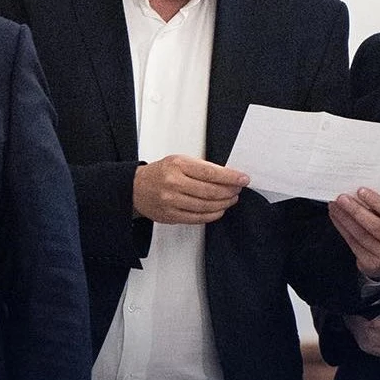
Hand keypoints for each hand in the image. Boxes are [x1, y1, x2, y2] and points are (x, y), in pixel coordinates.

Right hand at [133, 155, 248, 224]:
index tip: (243, 179)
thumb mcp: (179, 161)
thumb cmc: (160, 173)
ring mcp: (171, 201)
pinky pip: (197, 218)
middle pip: (210, 191)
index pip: (210, 173)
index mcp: (177, 165)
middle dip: (229, 191)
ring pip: (206, 206)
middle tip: (237, 190)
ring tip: (230, 199)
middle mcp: (173, 183)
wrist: (136, 188)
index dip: (230, 177)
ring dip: (223, 204)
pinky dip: (212, 215)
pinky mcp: (171, 215)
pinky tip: (219, 210)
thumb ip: (201, 168)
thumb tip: (227, 176)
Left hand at [329, 187, 379, 277]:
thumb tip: (365, 190)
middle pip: (375, 226)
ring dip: (344, 218)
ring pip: (361, 235)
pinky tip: (336, 217)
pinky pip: (352, 243)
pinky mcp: (370, 263)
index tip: (361, 191)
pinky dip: (342, 228)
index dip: (376, 202)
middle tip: (342, 198)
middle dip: (356, 211)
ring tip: (334, 206)